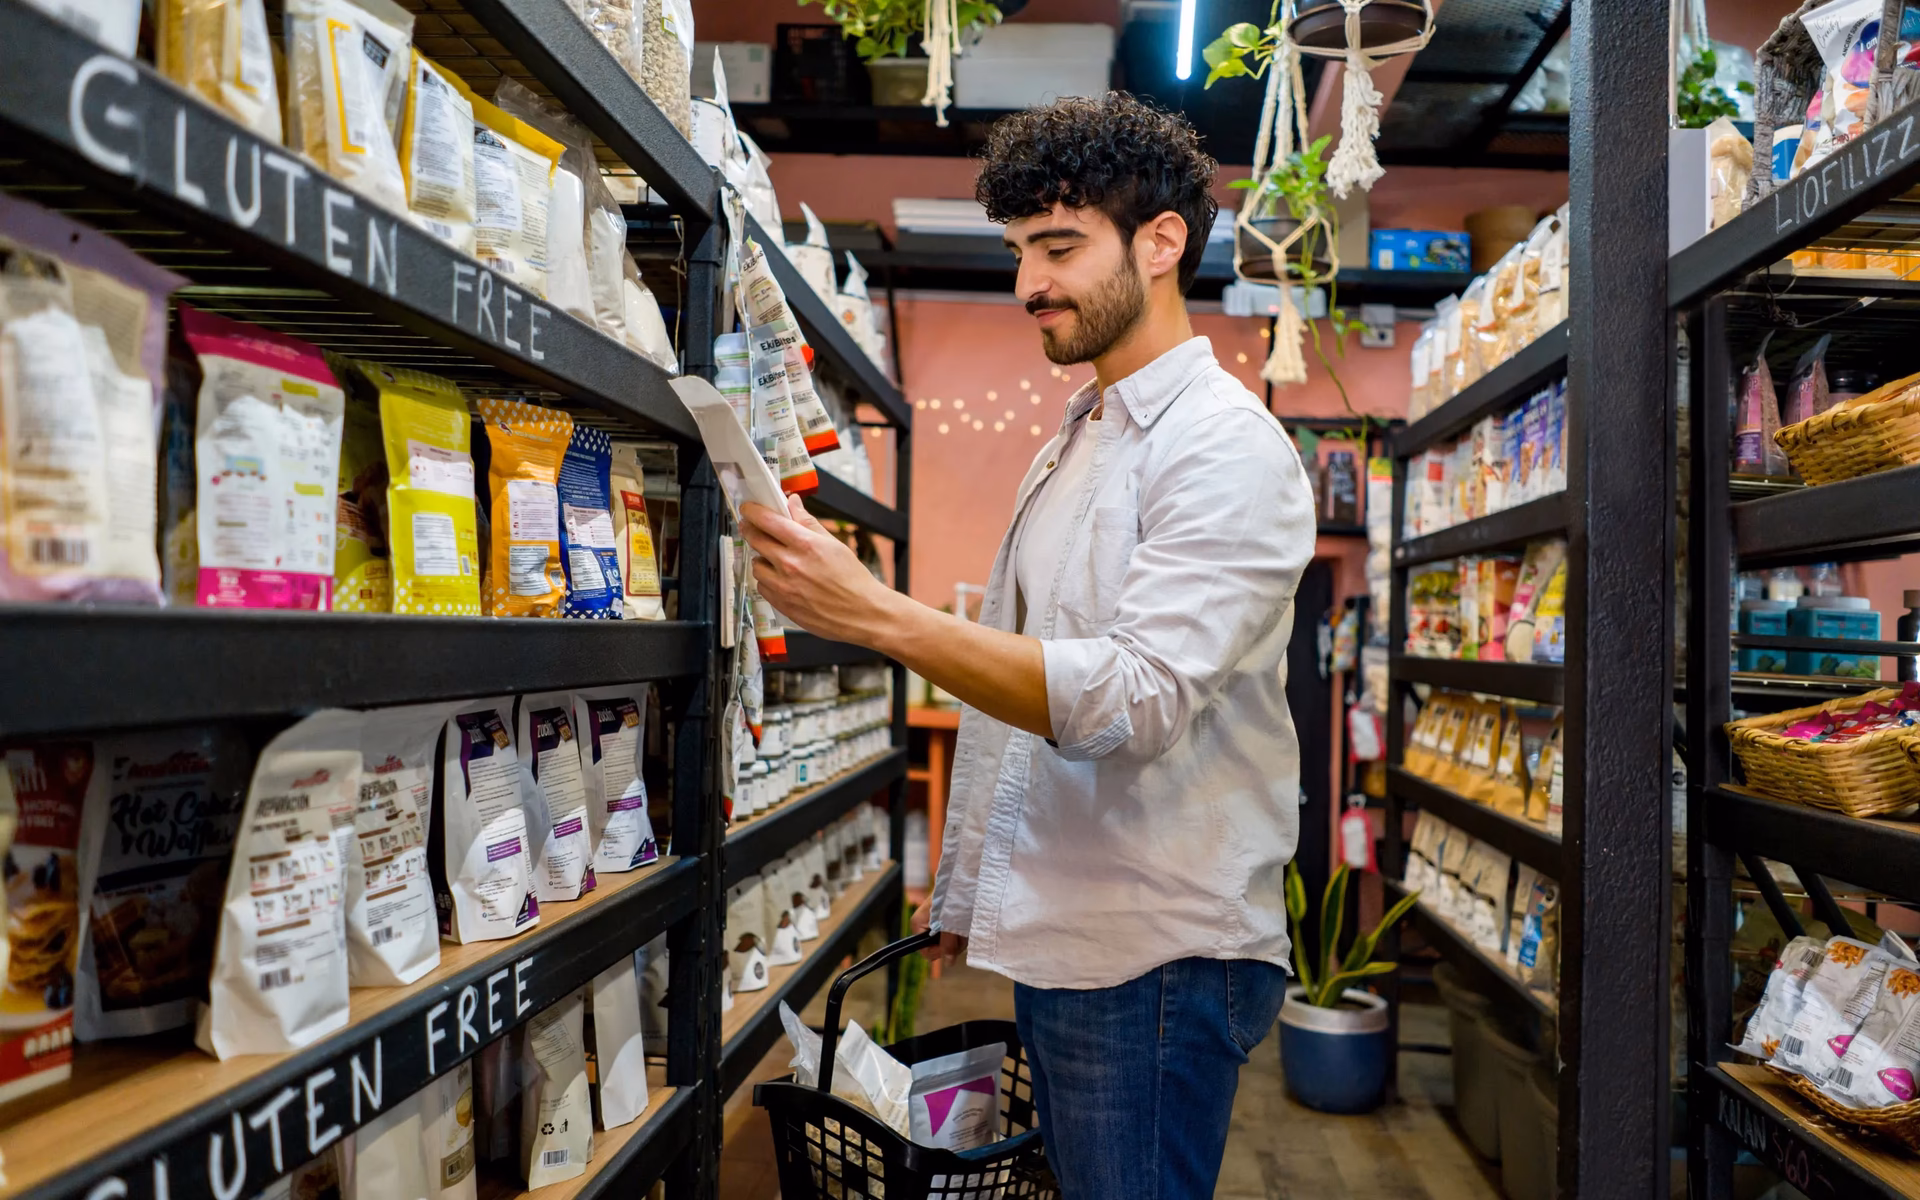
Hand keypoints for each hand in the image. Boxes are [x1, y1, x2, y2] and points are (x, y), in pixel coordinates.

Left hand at [740, 497, 899, 645]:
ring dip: (761, 558)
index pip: (768, 520)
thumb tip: (793, 504)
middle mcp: (790, 564)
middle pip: (755, 540)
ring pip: (756, 565)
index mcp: (805, 545)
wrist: (861, 613)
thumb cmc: (853, 580)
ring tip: (773, 558)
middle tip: (752, 527)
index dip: (753, 511)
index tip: (749, 509)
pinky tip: (780, 578)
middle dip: (750, 530)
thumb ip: (808, 522)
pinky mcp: (782, 604)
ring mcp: (784, 586)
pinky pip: (762, 587)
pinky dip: (767, 580)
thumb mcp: (834, 544)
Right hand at [911, 898, 964, 966]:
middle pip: (938, 947)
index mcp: (918, 924)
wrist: (964, 878)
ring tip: (965, 922)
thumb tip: (948, 962)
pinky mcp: (945, 919)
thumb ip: (948, 944)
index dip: (940, 951)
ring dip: (960, 936)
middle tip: (962, 929)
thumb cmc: (953, 897)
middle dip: (953, 943)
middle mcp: (923, 924)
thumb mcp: (950, 923)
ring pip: (947, 941)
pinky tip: (966, 922)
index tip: (952, 943)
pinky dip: (961, 931)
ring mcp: (935, 922)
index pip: (925, 951)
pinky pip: (952, 933)